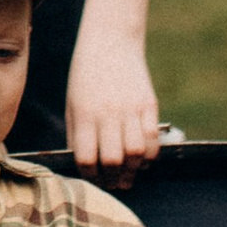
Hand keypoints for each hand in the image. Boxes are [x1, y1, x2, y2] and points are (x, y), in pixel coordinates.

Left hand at [66, 0, 160, 169]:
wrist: (110, 42)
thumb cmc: (85, 76)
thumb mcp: (73, 104)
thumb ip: (76, 135)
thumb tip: (84, 166)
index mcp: (84, 114)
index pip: (87, 158)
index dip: (91, 177)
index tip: (94, 180)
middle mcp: (108, 113)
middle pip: (113, 159)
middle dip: (113, 179)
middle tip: (114, 183)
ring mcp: (130, 108)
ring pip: (136, 152)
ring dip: (133, 170)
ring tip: (129, 175)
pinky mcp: (149, 104)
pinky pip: (153, 138)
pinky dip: (150, 154)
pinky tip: (143, 158)